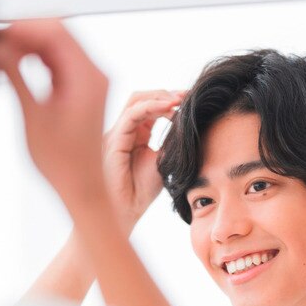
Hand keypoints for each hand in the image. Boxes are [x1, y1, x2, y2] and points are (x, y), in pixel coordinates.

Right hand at [0, 19, 108, 205]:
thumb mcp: (32, 116)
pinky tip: (12, 62)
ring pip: (56, 44)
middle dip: (22, 32)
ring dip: (27, 44)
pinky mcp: (82, 87)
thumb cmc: (60, 162)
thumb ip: (13, 76)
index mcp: (87, 78)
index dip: (21, 27)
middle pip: (57, 33)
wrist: (82, 186)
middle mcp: (94, 73)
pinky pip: (58, 60)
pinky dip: (36, 57)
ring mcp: (90, 79)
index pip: (55, 32)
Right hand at [102, 90, 183, 230]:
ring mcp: (116, 132)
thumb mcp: (163, 161)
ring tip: (181, 100)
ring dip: (161, 97)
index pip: (151, 106)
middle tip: (188, 96)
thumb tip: (187, 123)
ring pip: (136, 101)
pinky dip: (152, 107)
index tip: (192, 101)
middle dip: (167, 93)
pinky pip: (132, 115)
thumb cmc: (140, 191)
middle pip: (142, 98)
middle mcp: (124, 130)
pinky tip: (170, 108)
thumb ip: (170, 142)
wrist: (123, 212)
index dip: (171, 100)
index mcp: (135, 134)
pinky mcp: (113, 139)